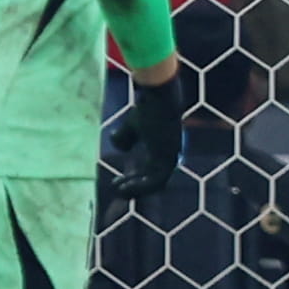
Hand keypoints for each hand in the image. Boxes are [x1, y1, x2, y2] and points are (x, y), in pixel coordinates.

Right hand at [101, 78, 185, 202]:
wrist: (158, 97)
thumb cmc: (147, 107)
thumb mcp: (132, 125)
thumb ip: (125, 137)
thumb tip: (120, 147)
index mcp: (164, 147)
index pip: (151, 170)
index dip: (135, 179)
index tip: (117, 181)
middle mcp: (170, 154)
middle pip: (153, 179)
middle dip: (134, 186)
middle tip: (116, 189)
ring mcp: (171, 156)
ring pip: (155, 183)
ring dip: (136, 189)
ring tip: (119, 191)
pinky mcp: (168, 157)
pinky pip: (156, 181)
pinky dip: (140, 186)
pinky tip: (123, 187)